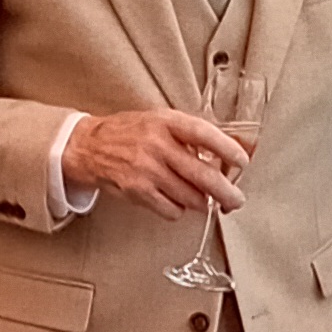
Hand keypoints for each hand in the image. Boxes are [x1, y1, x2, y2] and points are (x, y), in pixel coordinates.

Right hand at [64, 109, 249, 218]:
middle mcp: (157, 145)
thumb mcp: (161, 121)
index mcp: (166, 122)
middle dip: (226, 193)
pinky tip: (174, 199)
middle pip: (203, 175)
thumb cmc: (132, 133)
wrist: (89, 146)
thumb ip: (192, 135)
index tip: (243, 161)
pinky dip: (179, 209)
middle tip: (236, 200)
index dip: (228, 149)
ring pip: (191, 197)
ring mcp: (147, 170)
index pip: (204, 134)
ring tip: (201, 198)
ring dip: (201, 202)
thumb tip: (231, 152)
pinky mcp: (137, 191)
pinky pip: (172, 210)